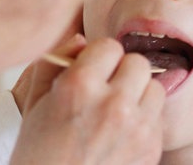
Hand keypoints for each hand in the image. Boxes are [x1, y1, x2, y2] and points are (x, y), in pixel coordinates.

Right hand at [10, 38, 164, 164]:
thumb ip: (56, 61)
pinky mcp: (151, 149)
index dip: (99, 57)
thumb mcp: (34, 100)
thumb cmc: (38, 152)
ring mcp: (136, 128)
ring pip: (155, 88)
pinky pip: (158, 118)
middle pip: (139, 63)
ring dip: (138, 94)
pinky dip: (144, 121)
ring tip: (115, 111)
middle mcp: (113, 103)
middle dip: (122, 71)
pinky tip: (121, 133)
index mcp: (80, 86)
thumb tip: (81, 41)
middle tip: (105, 88)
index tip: (91, 70)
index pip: (110, 45)